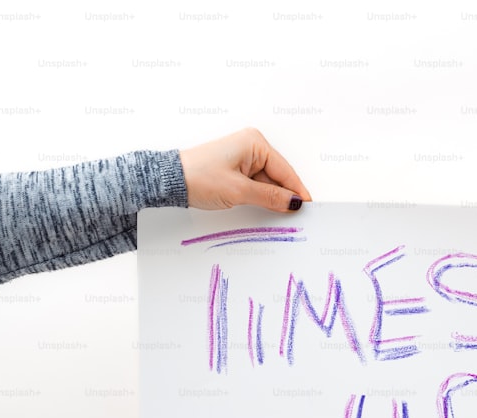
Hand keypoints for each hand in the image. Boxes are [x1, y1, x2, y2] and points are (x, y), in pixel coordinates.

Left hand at [178, 127, 311, 212]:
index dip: (297, 191)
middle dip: (284, 195)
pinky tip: (264, 207)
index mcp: (255, 143)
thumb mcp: (239, 191)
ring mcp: (243, 156)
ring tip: (277, 213)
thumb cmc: (198, 177)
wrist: (169, 181)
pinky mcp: (236, 167)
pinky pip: (257, 183)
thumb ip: (270, 197)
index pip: (285, 170)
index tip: (307, 207)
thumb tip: (293, 202)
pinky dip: (261, 195)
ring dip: (271, 197)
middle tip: (294, 215)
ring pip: (268, 181)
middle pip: (278, 175)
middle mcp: (251, 145)